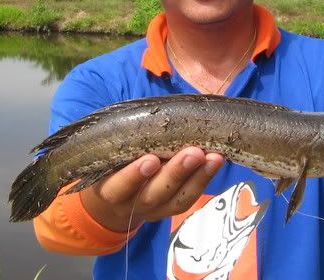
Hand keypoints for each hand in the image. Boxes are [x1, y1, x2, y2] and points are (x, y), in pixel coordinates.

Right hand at [80, 147, 224, 231]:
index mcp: (107, 190)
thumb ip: (122, 139)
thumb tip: (148, 114)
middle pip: (153, 194)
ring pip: (176, 198)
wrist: (112, 202)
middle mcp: (130, 204)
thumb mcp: (108, 155)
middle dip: (175, 173)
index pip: (118, 187)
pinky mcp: (170, 209)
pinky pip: (188, 198)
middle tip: (193, 153)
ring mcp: (153, 209)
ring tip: (214, 157)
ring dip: (197, 177)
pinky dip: (203, 180)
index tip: (150, 159)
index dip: (134, 175)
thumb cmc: (111, 164)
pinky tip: (215, 162)